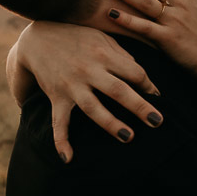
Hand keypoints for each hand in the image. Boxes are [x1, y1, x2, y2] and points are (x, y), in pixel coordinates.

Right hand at [15, 21, 163, 161]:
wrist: (38, 37)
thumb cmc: (78, 37)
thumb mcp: (102, 37)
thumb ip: (122, 55)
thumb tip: (140, 75)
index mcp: (104, 55)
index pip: (134, 72)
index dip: (148, 85)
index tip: (157, 96)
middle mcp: (89, 71)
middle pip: (118, 91)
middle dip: (139, 106)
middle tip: (158, 121)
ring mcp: (72, 86)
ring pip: (93, 108)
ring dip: (111, 124)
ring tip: (128, 137)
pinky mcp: (56, 97)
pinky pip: (58, 122)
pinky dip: (61, 141)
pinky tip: (67, 158)